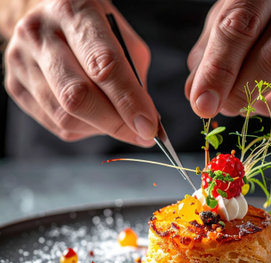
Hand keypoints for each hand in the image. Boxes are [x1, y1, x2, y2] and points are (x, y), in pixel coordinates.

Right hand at [4, 0, 158, 145]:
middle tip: (142, 135)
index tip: (149, 127)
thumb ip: (134, 77)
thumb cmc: (94, 31)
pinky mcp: (15, 86)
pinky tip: (95, 117)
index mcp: (73, 12)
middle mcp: (40, 34)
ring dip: (102, 128)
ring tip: (119, 121)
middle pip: (78, 96)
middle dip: (117, 123)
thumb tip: (144, 122)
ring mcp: (22, 61)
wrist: (47, 18)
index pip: (103, 65)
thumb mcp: (122, 39)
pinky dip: (85, 129)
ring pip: (66, 117)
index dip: (129, 101)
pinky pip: (56, 124)